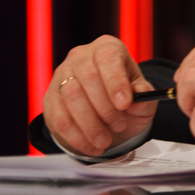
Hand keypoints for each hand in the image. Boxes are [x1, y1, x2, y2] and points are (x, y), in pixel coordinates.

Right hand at [43, 35, 157, 155]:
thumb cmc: (126, 101)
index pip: (108, 58)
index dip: (116, 81)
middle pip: (88, 77)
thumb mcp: (143, 98)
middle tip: (119, 125)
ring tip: (106, 140)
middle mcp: (81, 57)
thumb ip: (145, 96)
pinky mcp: (50, 98)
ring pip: (70, 96)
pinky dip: (76, 137)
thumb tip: (139, 96)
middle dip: (105, 107)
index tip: (125, 104)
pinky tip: (92, 146)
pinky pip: (59, 117)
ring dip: (90, 124)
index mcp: (107, 48)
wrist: (107, 117)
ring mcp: (61, 76)